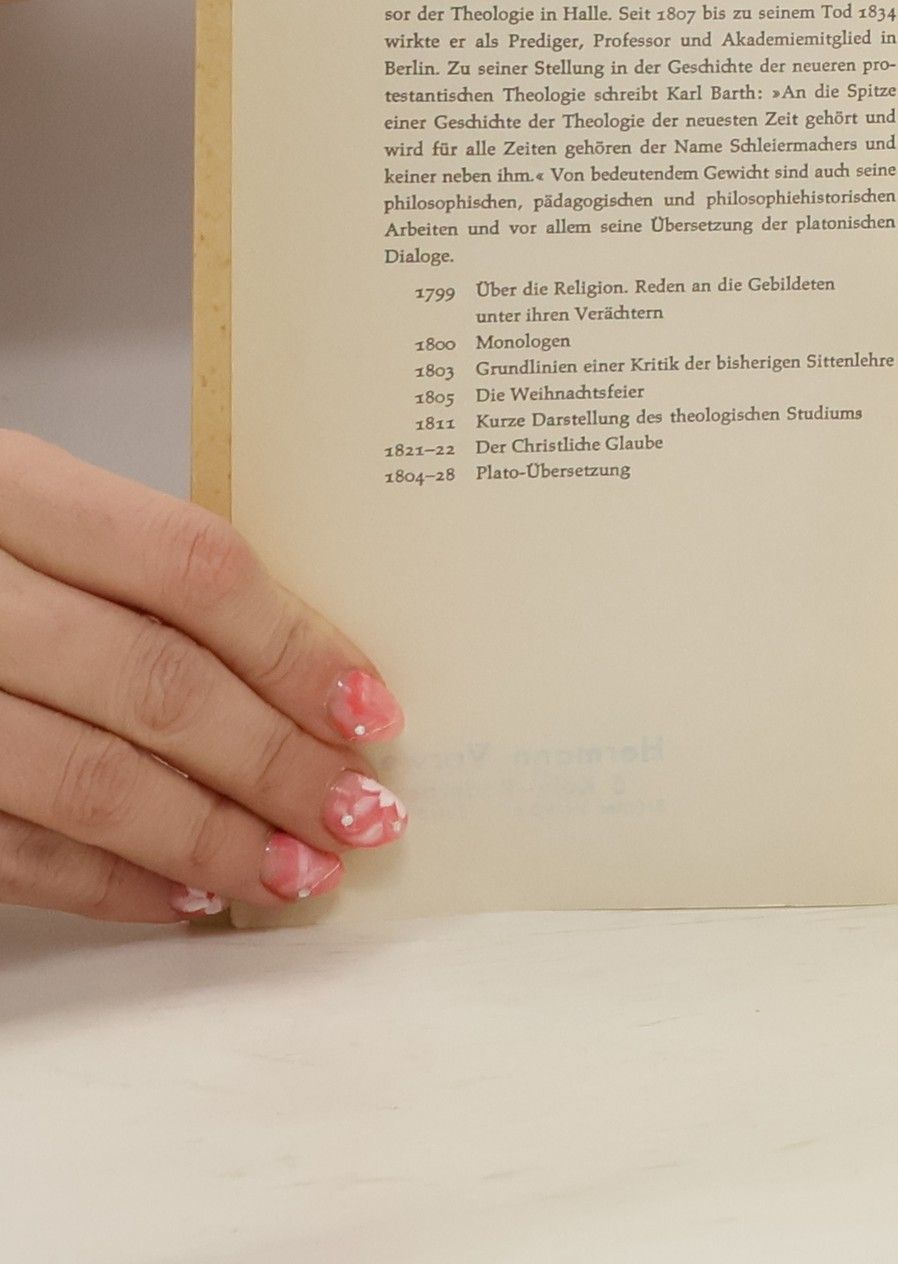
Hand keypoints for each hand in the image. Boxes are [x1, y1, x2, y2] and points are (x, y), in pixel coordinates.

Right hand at [0, 432, 406, 922]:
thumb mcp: (42, 520)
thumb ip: (152, 579)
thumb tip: (313, 674)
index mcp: (12, 492)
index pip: (190, 567)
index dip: (294, 646)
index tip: (371, 710)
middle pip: (157, 683)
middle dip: (277, 763)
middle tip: (359, 811)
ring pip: (92, 781)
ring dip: (212, 839)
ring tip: (298, 870)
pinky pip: (13, 852)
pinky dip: (112, 883)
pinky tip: (189, 896)